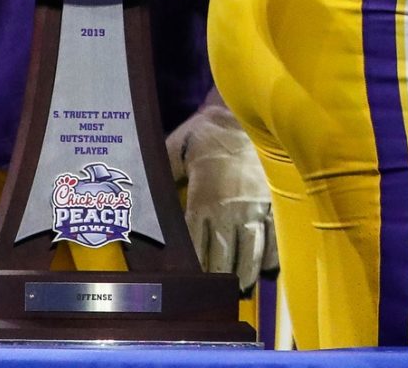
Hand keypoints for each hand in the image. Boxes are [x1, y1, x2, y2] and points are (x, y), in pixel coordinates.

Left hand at [165, 101, 275, 290]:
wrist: (245, 114)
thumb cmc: (206, 133)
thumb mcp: (175, 149)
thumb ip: (160, 176)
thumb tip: (131, 193)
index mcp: (205, 198)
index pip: (197, 244)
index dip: (194, 267)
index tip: (191, 283)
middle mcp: (232, 208)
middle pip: (225, 255)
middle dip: (220, 276)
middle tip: (217, 293)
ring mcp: (257, 205)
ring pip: (252, 250)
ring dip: (246, 272)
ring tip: (242, 286)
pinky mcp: (275, 200)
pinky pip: (275, 235)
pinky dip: (271, 255)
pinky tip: (266, 267)